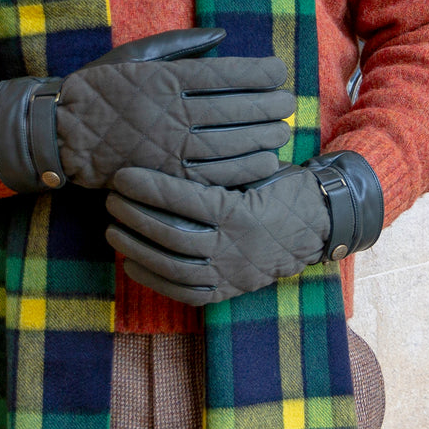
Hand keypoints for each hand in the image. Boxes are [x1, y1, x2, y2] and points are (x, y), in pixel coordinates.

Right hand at [0, 28, 294, 192]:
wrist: (62, 132)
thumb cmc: (101, 87)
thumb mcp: (136, 54)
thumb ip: (181, 43)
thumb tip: (222, 35)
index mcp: (166, 79)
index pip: (227, 74)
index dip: (259, 73)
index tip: (278, 71)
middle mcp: (171, 113)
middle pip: (236, 110)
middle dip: (270, 105)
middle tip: (289, 103)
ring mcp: (169, 147)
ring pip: (231, 144)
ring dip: (263, 137)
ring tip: (282, 130)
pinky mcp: (166, 177)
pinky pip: (214, 175)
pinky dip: (244, 169)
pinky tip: (264, 161)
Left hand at [105, 151, 383, 303]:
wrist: (319, 221)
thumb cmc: (280, 181)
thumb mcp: (257, 162)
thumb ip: (220, 158)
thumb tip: (169, 136)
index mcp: (243, 211)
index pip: (187, 200)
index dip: (149, 188)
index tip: (122, 174)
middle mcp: (237, 246)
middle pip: (174, 235)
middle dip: (136, 217)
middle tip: (110, 199)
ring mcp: (233, 273)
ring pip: (175, 266)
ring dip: (137, 248)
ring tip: (112, 229)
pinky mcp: (230, 290)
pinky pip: (187, 292)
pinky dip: (154, 280)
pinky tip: (130, 264)